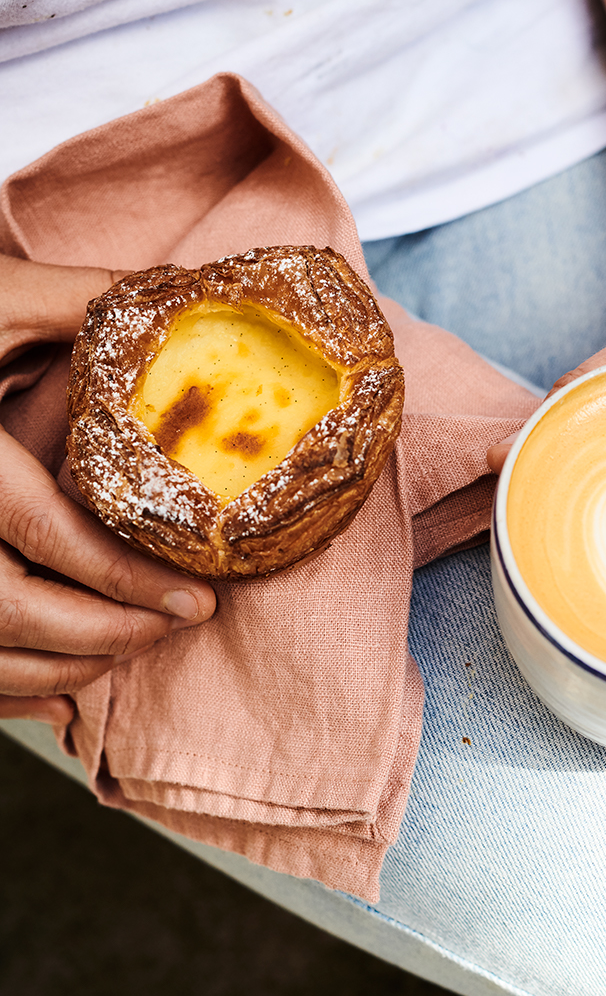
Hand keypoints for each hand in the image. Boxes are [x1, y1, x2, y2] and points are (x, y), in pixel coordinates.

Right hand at [0, 256, 216, 722]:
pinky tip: (65, 699)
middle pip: (10, 608)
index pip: (46, 533)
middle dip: (104, 632)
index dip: (127, 578)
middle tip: (174, 625)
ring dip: (61, 667)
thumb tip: (180, 296)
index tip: (196, 601)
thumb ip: (74, 305)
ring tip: (131, 646)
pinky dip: (10, 695)